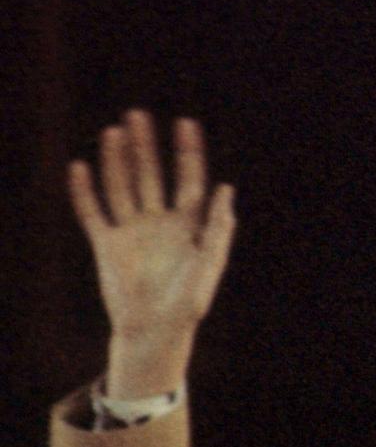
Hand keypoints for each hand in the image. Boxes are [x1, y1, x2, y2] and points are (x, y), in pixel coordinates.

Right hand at [67, 110, 235, 396]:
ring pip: (121, 187)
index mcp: (188, 225)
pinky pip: (92, 212)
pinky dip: (84, 191)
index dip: (187, 152)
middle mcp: (159, 222)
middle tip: (138, 114)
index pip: (188, 179)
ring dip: (116, 160)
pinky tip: (79, 167)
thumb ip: (216, 227)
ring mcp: (131, 231)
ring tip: (112, 131)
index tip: (185, 123)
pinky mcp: (106, 244)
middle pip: (150, 175)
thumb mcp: (209, 264)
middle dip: (145, 146)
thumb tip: (225, 189)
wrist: (154, 331)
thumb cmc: (187, 303)